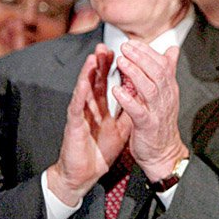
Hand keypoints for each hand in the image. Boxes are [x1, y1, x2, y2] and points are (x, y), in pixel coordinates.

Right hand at [47, 44, 131, 205]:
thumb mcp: (122, 126)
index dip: (116, 67)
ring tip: (95, 56)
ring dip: (89, 72)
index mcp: (102, 106)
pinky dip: (81, 95)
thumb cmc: (100, 149)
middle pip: (96, 80)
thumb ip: (131, 108)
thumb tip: (144, 93)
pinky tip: (84, 84)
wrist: (85, 173)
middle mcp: (90, 106)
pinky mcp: (74, 126)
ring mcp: (81, 114)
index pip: (109, 81)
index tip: (124, 52)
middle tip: (105, 45)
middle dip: (101, 62)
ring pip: (84, 89)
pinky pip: (77, 108)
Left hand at [113, 40, 188, 182]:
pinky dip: (128, 99)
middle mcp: (166, 98)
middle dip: (141, 57)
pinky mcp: (148, 126)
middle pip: (157, 72)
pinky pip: (138, 111)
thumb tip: (172, 49)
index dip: (148, 52)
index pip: (162, 64)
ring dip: (135, 73)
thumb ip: (167, 71)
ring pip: (149, 88)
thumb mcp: (166, 94)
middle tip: (125, 47)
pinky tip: (116, 90)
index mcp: (169, 89)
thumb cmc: (161, 123)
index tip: (133, 43)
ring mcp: (158, 112)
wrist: (164, 153)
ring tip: (121, 62)